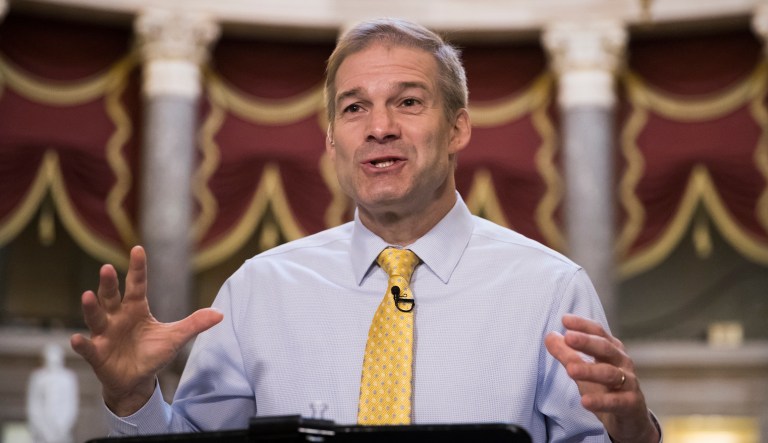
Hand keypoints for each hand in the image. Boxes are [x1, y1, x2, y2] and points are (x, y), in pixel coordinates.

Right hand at [70, 246, 222, 415]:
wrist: (137, 381)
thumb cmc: (152, 353)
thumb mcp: (175, 338)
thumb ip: (195, 324)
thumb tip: (220, 314)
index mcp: (136, 309)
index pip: (137, 285)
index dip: (137, 268)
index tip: (138, 249)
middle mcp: (117, 317)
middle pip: (112, 296)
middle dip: (109, 283)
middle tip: (106, 267)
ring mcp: (105, 334)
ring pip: (96, 317)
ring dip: (91, 307)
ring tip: (88, 295)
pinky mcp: (97, 354)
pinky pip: (88, 348)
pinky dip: (82, 344)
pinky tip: (76, 339)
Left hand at [545, 314, 658, 442]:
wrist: (629, 418)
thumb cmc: (604, 387)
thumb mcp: (583, 369)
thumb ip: (567, 354)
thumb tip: (549, 336)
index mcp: (611, 350)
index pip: (598, 332)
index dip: (583, 325)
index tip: (565, 319)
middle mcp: (622, 362)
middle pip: (605, 349)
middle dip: (587, 342)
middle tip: (568, 337)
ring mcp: (629, 382)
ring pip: (610, 374)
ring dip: (590, 371)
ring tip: (570, 370)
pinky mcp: (631, 404)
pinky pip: (616, 402)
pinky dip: (601, 401)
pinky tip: (585, 402)